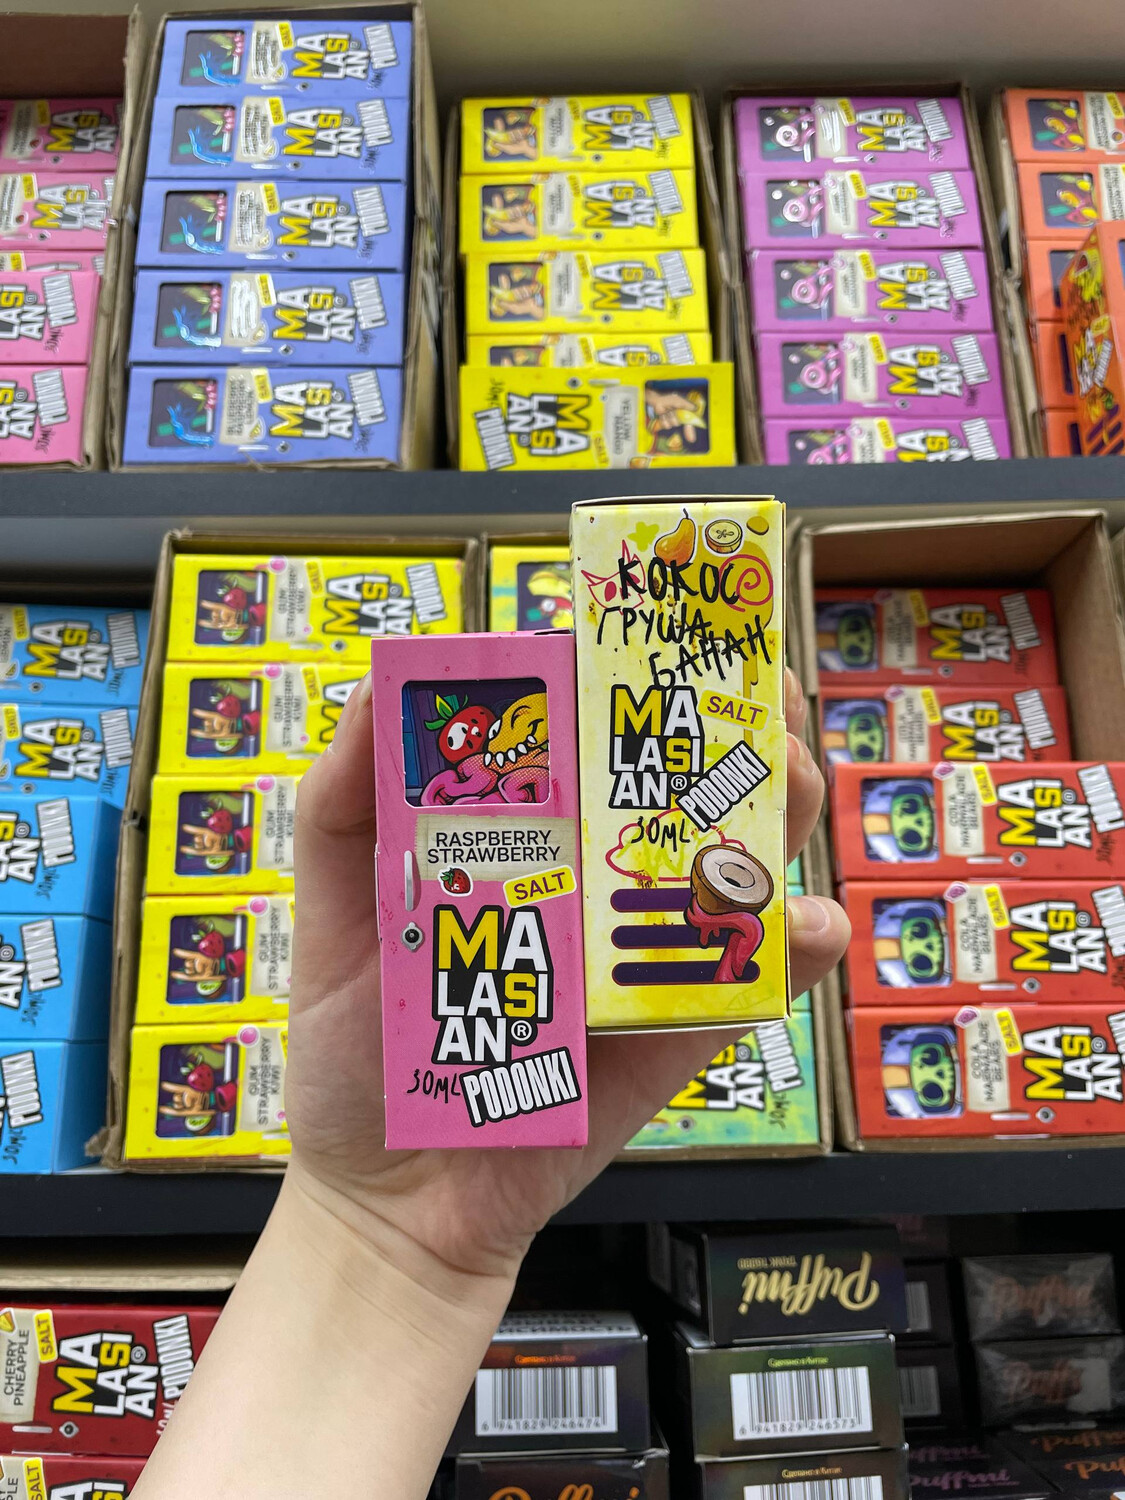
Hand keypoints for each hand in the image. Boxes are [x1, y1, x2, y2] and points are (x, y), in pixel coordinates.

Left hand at [285, 666, 848, 1280]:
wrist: (389, 1196)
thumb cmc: (357, 1048)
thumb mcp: (335, 911)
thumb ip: (345, 804)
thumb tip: (374, 685)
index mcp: (530, 842)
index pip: (598, 740)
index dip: (640, 682)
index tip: (661, 636)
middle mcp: (599, 885)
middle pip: (690, 789)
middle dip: (741, 731)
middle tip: (758, 697)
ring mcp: (644, 957)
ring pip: (738, 868)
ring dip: (783, 814)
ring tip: (789, 778)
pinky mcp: (676, 1035)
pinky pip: (752, 985)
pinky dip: (791, 949)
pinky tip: (799, 923)